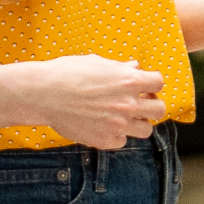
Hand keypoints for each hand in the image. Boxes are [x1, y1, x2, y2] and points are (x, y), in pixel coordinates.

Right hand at [11, 55, 165, 149]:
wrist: (45, 94)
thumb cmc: (69, 72)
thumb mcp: (98, 63)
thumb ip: (121, 68)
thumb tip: (136, 68)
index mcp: (130, 81)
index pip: (159, 82)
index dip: (152, 83)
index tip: (144, 85)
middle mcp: (128, 104)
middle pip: (159, 109)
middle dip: (151, 104)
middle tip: (138, 102)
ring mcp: (118, 125)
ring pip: (146, 130)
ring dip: (138, 122)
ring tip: (124, 116)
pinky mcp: (105, 140)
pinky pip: (123, 141)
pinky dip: (117, 134)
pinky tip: (105, 125)